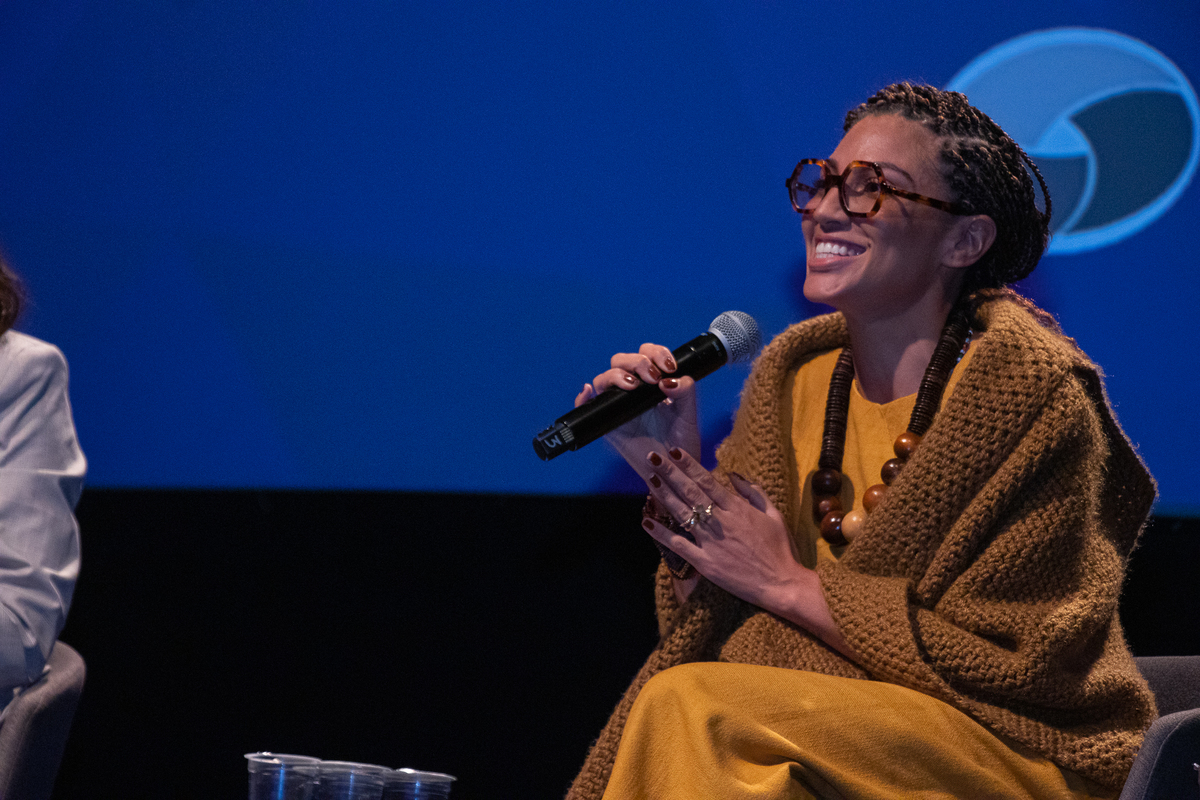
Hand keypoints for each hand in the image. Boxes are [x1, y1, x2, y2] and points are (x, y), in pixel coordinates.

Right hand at [574, 344, 700, 482]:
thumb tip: (669, 380)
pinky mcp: (607, 423)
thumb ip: (686, 391)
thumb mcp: (689, 413)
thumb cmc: (681, 441)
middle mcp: (633, 390)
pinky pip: (586, 407)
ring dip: (616, 376)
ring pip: (603, 379)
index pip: (646, 355)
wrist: (673, 467)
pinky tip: (588, 392)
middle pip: (621, 361)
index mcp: (653, 383)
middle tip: (652, 378)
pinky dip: (582, 398)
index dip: (655, 353)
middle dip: (636, 362)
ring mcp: (618, 405)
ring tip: (633, 387)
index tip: (669, 367)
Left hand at [639, 448, 852, 659]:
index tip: (674, 451)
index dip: (689, 465)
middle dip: (670, 473)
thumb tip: (733, 475)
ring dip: (664, 495)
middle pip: (690, 492)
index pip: (707, 481)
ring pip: (681, 513)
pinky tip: (646, 521)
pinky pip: (678, 545)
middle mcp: (721, 521)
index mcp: (737, 508)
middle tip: (653, 457)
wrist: (781, 583)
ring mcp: (710, 542)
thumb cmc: (780, 549)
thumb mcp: (773, 514)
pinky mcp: (704, 562)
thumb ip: (754, 492)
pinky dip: (661, 533)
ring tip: (650, 479)